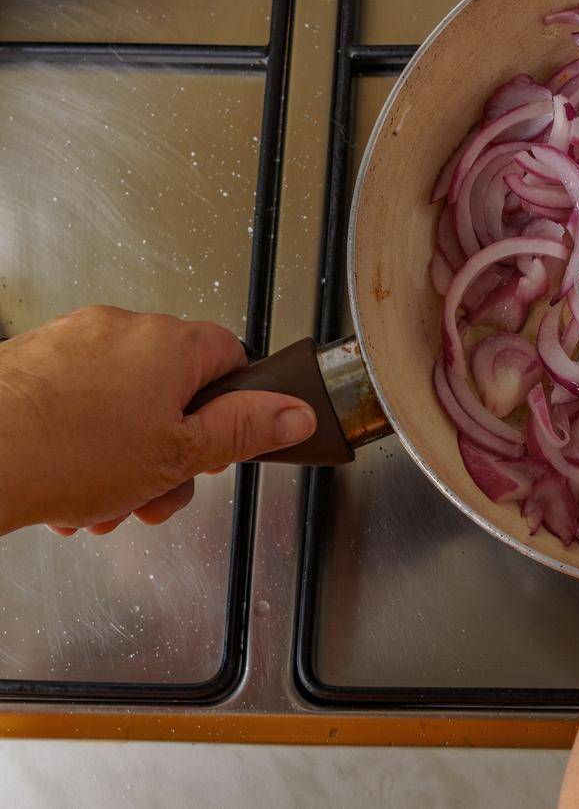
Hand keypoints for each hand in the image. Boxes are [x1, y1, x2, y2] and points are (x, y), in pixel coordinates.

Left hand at [0, 305, 316, 535]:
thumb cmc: (63, 453)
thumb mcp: (179, 455)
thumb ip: (244, 430)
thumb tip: (294, 413)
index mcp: (172, 342)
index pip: (232, 358)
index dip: (232, 409)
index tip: (219, 444)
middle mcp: (123, 329)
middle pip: (174, 388)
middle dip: (170, 450)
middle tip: (158, 488)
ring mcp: (72, 341)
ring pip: (122, 402)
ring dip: (124, 457)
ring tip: (104, 501)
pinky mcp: (32, 361)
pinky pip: (77, 400)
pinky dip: (81, 440)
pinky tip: (69, 485)